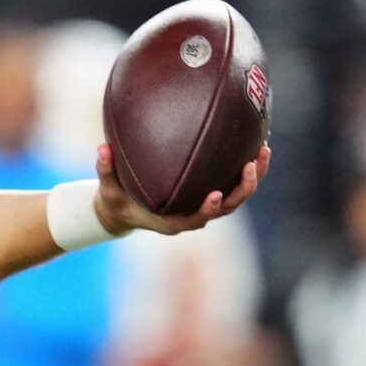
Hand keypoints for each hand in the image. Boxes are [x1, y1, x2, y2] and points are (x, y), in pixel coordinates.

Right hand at [94, 144, 270, 237]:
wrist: (125, 211)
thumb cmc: (116, 201)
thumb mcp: (107, 189)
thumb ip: (105, 170)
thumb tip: (101, 149)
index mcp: (170, 221)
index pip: (193, 219)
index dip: (207, 209)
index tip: (216, 195)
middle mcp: (191, 215)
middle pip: (226, 208)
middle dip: (242, 190)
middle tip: (250, 166)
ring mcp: (203, 206)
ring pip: (235, 197)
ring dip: (252, 178)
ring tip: (263, 151)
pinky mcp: (208, 194)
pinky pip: (232, 184)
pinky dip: (244, 169)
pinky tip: (254, 145)